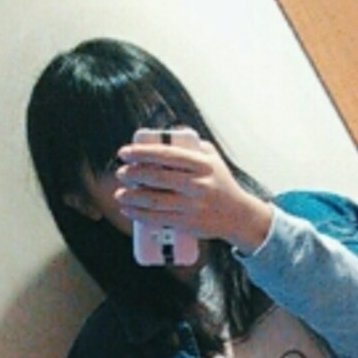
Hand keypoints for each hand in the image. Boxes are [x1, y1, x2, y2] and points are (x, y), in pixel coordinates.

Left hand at [115, 136, 272, 253]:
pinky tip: (128, 210)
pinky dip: (139, 215)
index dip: (141, 152)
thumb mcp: (213, 159)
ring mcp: (192, 206)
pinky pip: (159, 219)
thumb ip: (192, 144)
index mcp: (201, 164)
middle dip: (132, 174)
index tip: (124, 153)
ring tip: (119, 194)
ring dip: (132, 197)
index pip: (166, 155)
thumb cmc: (220, 183)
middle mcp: (197, 184)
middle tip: (121, 173)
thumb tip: (167, 134)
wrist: (238, 216)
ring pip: (154, 200)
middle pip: (156, 177)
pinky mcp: (189, 224)